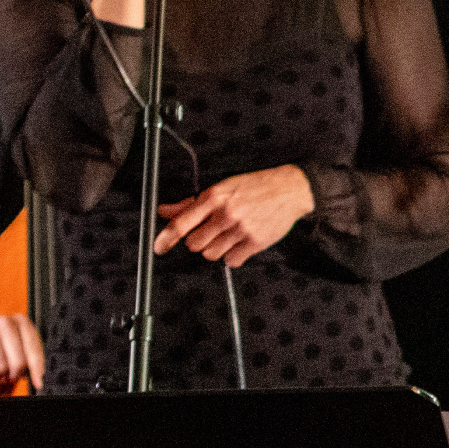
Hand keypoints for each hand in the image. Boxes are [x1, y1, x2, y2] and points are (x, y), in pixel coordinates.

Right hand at [0, 313, 44, 394]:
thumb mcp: (9, 340)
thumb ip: (25, 353)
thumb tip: (37, 377)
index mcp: (21, 322)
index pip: (34, 349)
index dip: (38, 369)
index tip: (39, 383)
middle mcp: (5, 323)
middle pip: (19, 361)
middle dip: (14, 375)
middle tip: (9, 379)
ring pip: (2, 367)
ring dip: (0, 379)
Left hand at [155, 164, 315, 266]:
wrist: (290, 189)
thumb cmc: (255, 186)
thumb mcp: (222, 188)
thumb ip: (191, 204)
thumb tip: (165, 211)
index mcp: (214, 197)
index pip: (182, 223)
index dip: (166, 238)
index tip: (158, 247)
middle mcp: (226, 214)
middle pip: (195, 244)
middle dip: (199, 241)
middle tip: (211, 232)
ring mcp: (241, 229)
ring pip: (211, 254)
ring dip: (216, 249)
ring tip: (228, 236)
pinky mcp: (255, 242)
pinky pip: (231, 261)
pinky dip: (233, 256)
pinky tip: (240, 243)